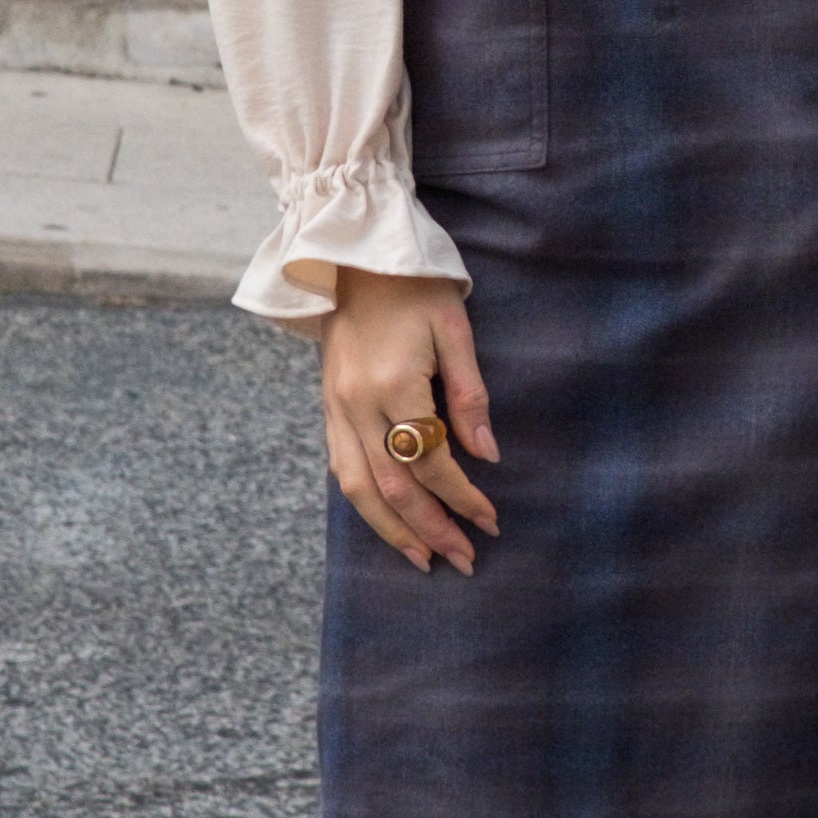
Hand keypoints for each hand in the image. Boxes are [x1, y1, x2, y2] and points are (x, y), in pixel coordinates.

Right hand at [321, 266, 499, 573]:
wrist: (356, 257)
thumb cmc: (415, 288)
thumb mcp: (455, 330)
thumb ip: (470, 395)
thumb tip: (488, 455)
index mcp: (393, 383)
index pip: (432, 460)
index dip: (463, 496)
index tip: (490, 520)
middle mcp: (358, 405)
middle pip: (394, 487)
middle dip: (431, 529)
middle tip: (463, 560)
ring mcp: (336, 409)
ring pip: (358, 489)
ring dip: (392, 530)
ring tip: (423, 558)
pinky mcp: (327, 408)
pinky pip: (341, 469)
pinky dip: (365, 503)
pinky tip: (388, 521)